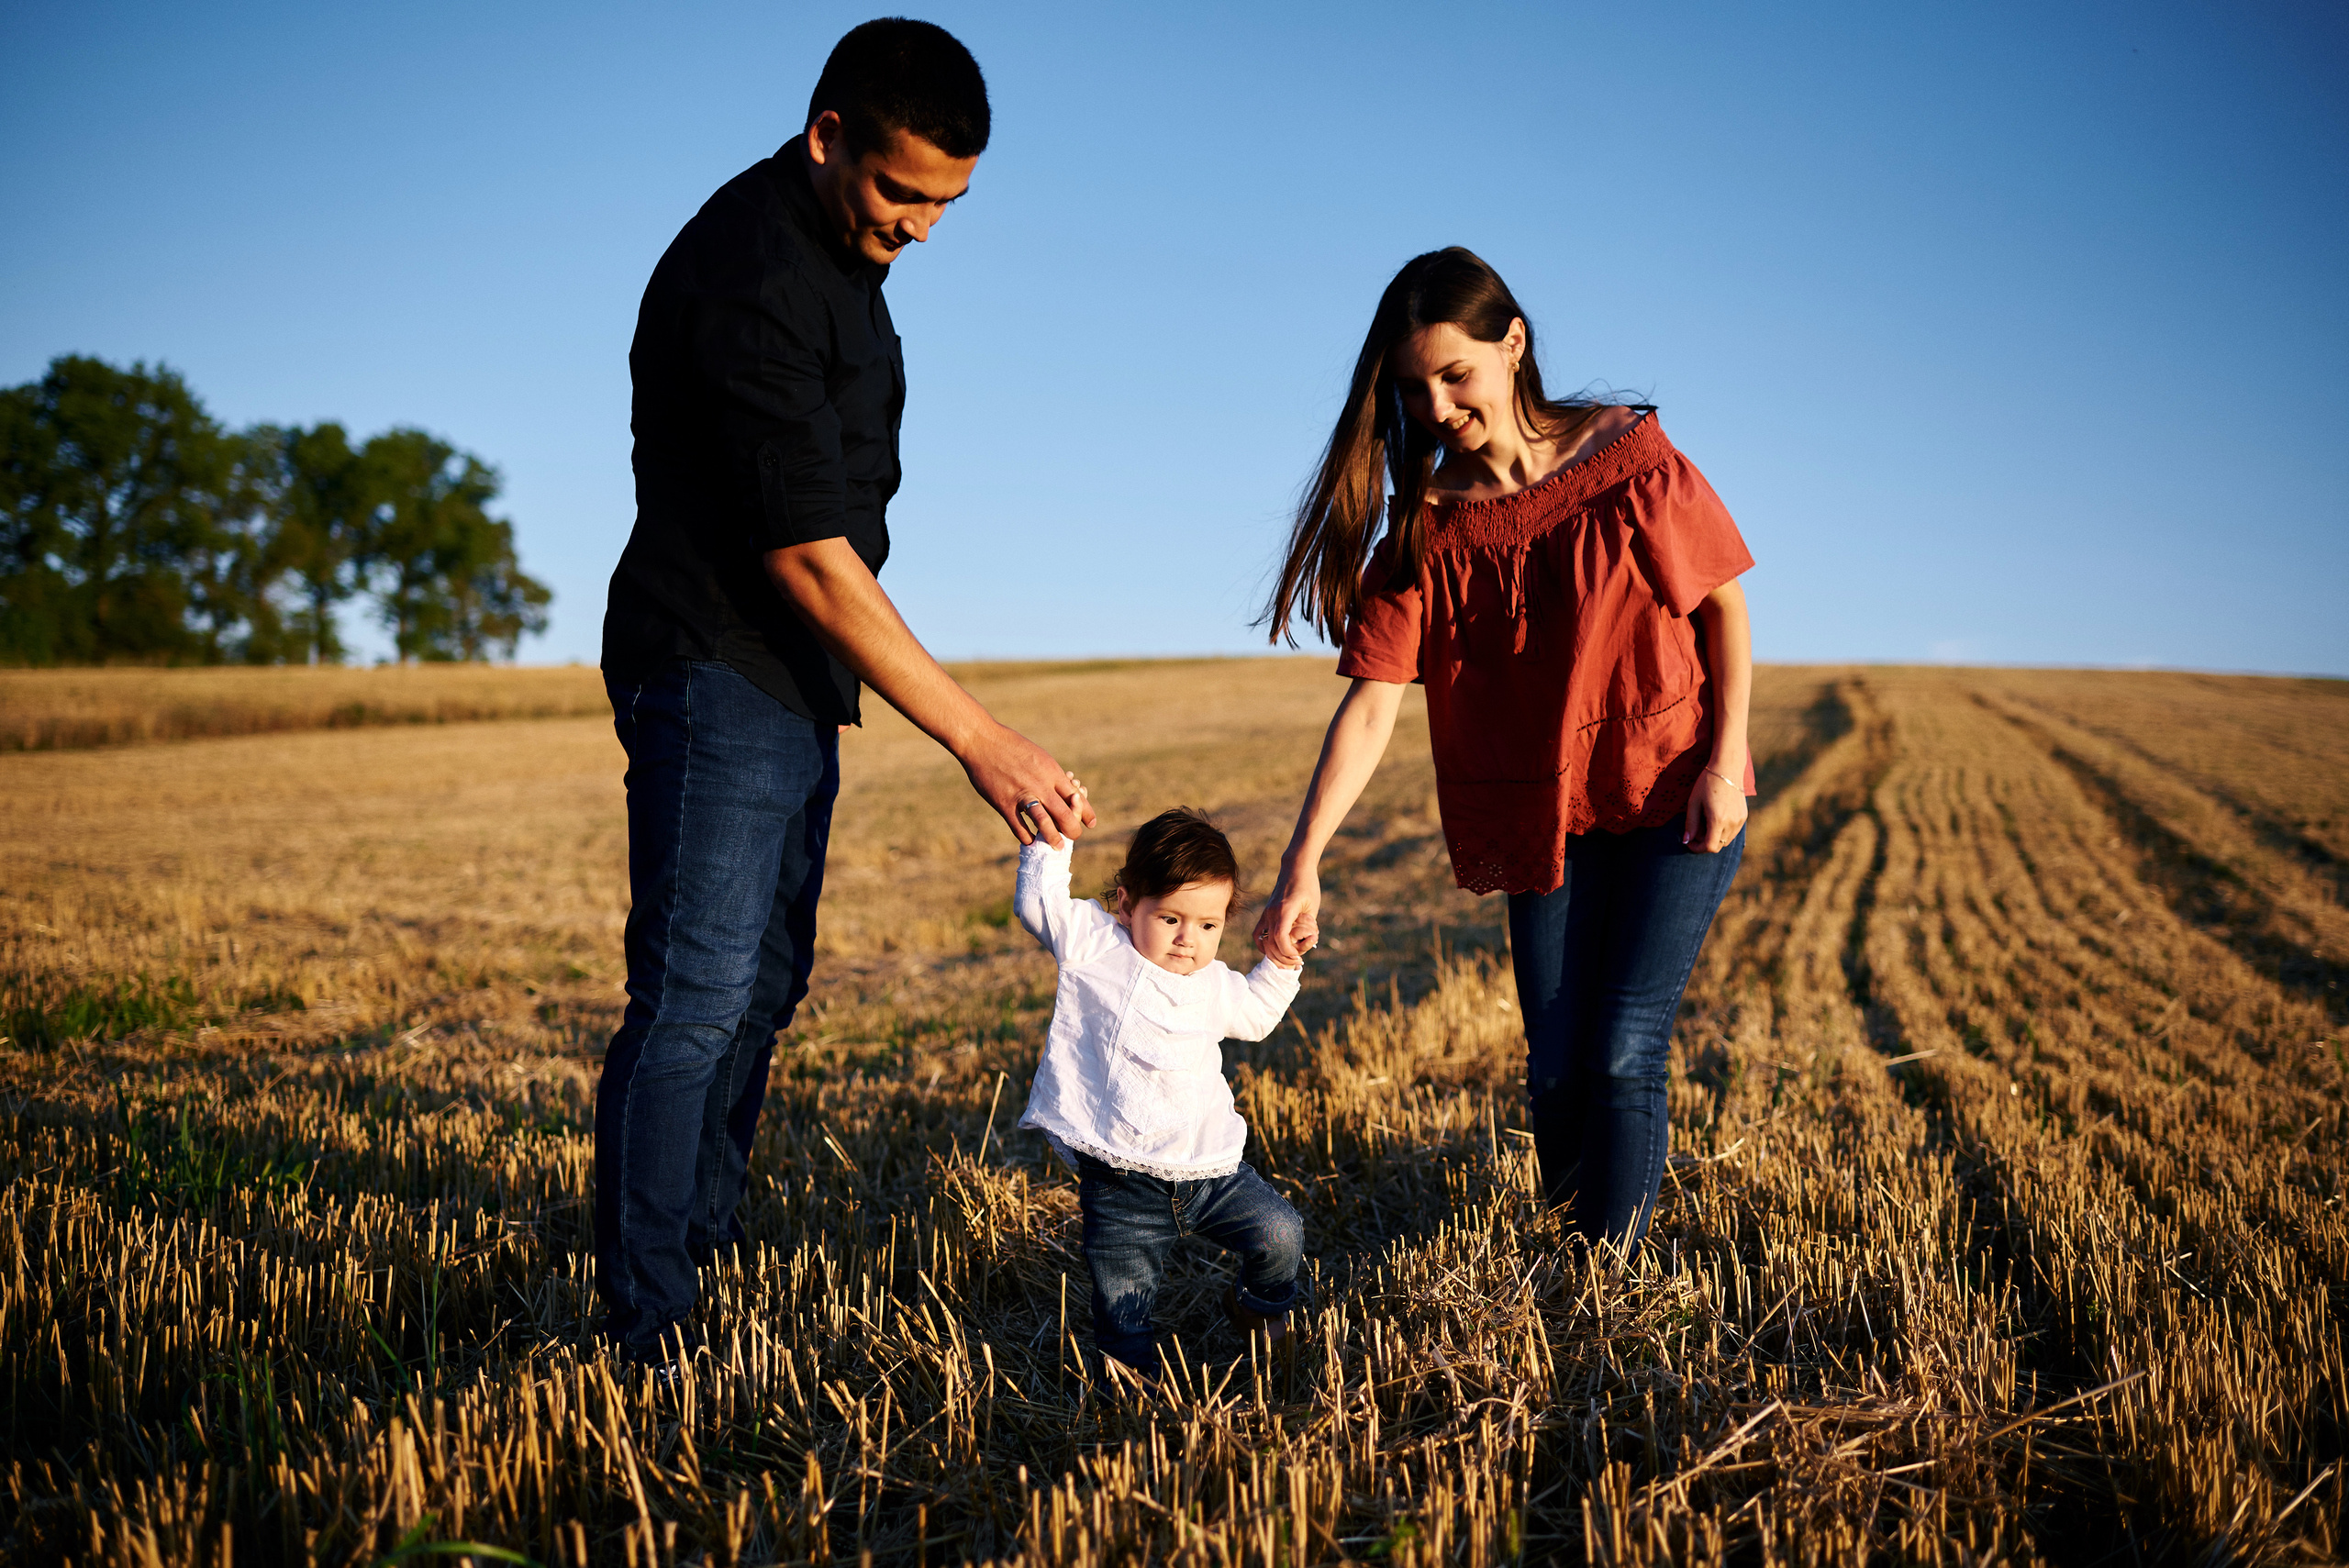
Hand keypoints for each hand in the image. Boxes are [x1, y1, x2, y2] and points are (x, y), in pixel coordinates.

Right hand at [959, 722, 1094, 846]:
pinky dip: (1027, 837)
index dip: (1086, 812)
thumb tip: (1065, 789)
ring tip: (1058, 846)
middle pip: (1065, 814)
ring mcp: (1022, 795)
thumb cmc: (1011, 746)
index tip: (1092, 823)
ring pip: (1045, 824)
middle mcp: (1040, 785)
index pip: (1075, 797)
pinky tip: (1030, 839)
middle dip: (1073, 830)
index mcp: (1051, 771)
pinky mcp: (1004, 804)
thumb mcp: (1038, 756)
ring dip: (1053, 838)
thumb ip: (1050, 776)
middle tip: (1074, 836)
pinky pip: (1019, 828)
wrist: (982, 741)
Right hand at [1253, 862, 1320, 964]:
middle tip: (1297, 962)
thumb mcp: (1312, 907)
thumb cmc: (1308, 886)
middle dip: (1283, 957)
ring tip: (1288, 959)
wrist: (1295, 868)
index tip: (1299, 957)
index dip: (1289, 952)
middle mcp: (1271, 913)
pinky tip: (1274, 951)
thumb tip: (1305, 946)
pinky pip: (1258, 934)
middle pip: (1270, 944)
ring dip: (1274, 954)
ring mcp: (1266, 914)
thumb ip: (1307, 927)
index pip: (1280, 938)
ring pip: (1263, 942)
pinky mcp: (1265, 914)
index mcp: (1284, 911)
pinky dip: (1264, 946)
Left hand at [1683, 764, 1747, 853]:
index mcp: (1718, 820)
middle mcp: (1732, 822)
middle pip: (1717, 845)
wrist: (1727, 768)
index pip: (1709, 847)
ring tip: (1705, 821)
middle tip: (1695, 829)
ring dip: (1714, 837)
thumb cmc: (1707, 783)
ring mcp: (1740, 820)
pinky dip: (1723, 831)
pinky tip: (1715, 817)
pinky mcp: (1744, 816)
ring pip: (1726, 840)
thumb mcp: (1694, 803)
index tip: (1689, 842)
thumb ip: (1690, 824)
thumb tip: (1686, 841)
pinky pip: (1732, 832)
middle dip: (1704, 842)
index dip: (1697, 848)